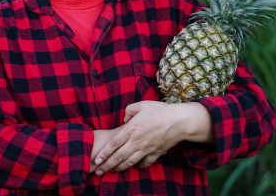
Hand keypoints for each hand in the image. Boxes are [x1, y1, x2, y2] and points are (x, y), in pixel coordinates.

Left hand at [93, 101, 213, 174]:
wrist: (179, 121)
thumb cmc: (160, 110)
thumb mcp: (142, 105)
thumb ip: (129, 110)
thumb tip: (124, 119)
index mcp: (132, 129)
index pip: (114, 143)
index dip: (104, 153)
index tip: (96, 159)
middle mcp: (137, 141)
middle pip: (119, 156)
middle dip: (107, 165)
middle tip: (98, 171)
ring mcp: (146, 149)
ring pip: (130, 162)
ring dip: (119, 168)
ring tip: (111, 171)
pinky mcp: (155, 153)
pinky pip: (145, 163)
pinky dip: (138, 166)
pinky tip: (134, 166)